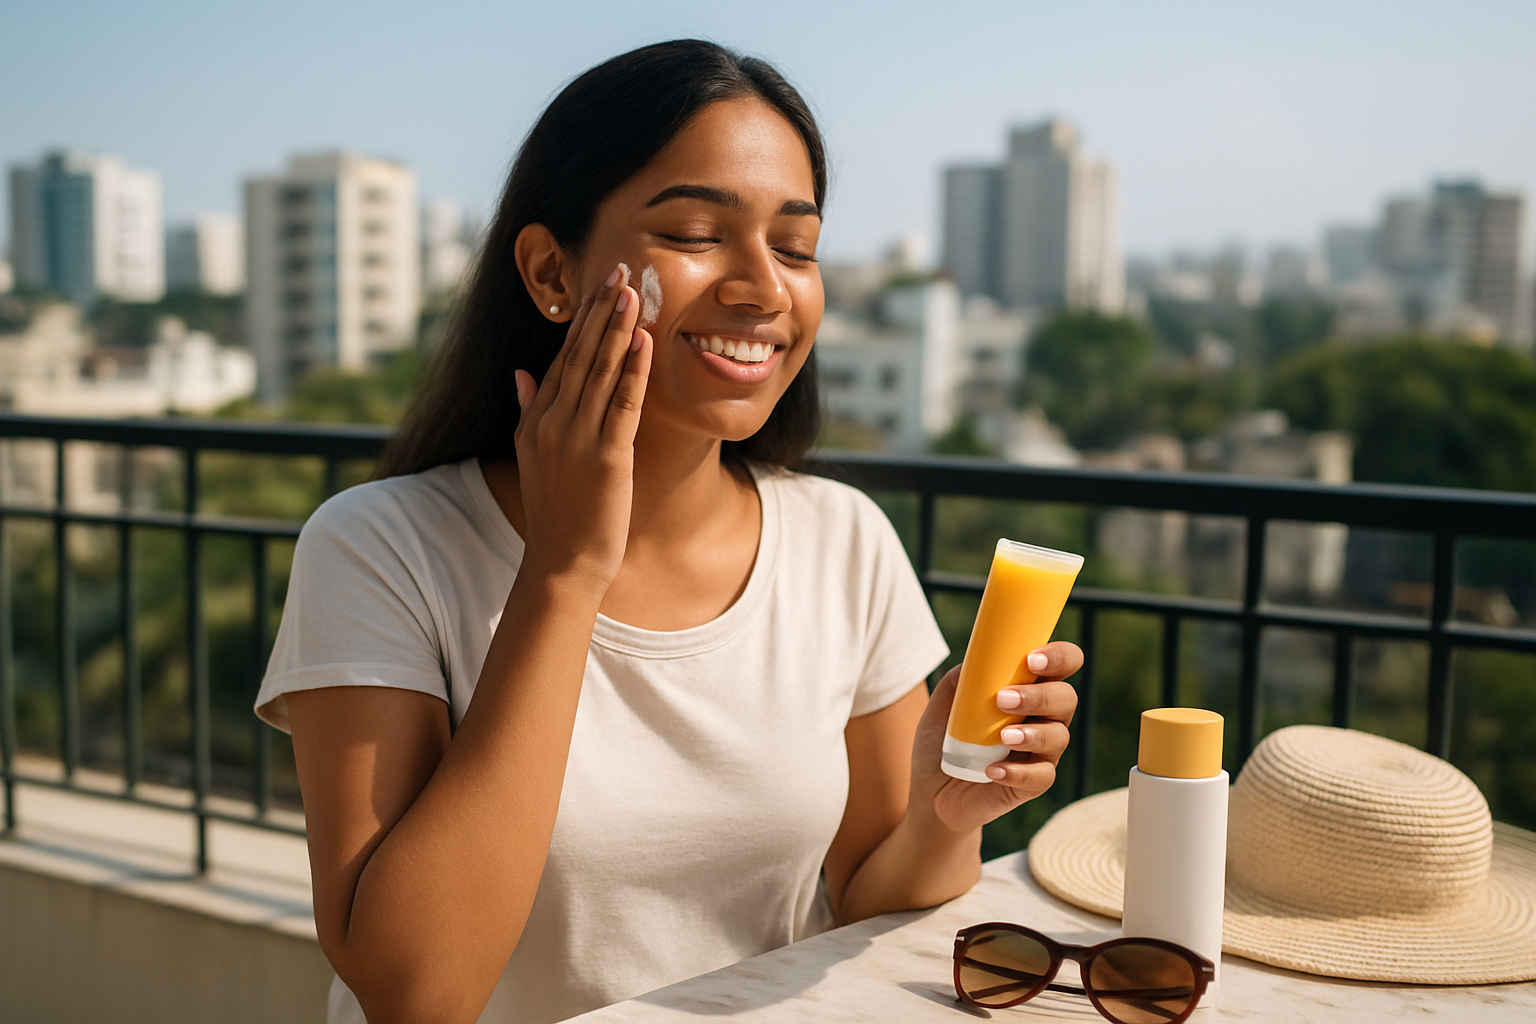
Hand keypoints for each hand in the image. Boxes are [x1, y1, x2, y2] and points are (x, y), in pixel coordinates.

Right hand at [512, 263, 651, 590]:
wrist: (562, 563)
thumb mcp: (531, 457)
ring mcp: (577, 439)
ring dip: (617, 328)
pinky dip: (633, 369)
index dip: (583, 319)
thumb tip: (521, 372)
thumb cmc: (556, 514)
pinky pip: (622, 404)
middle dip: (601, 309)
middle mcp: (552, 423)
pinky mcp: (606, 458)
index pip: (562, 357)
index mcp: (536, 419)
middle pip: (579, 354)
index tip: (599, 284)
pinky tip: (644, 340)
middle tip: (620, 269)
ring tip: (632, 290)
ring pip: (599, 371)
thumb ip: (527, 410)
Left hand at [910, 642, 1082, 833]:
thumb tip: (976, 660)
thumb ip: (959, 680)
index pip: (1062, 664)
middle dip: (1040, 696)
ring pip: (1059, 737)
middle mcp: (1043, 718)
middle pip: (1066, 698)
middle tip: (1003, 700)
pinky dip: (1017, 773)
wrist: (931, 789)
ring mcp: (1040, 752)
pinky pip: (1041, 777)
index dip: (1059, 656)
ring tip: (1003, 737)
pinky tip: (991, 770)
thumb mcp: (941, 706)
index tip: (1032, 659)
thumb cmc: (943, 740)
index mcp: (1029, 689)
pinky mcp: (1031, 784)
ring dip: (1033, 734)